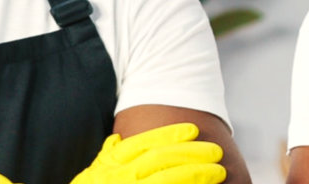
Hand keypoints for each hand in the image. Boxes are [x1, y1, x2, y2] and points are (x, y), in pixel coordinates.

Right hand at [72, 123, 227, 183]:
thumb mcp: (91, 175)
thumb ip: (107, 157)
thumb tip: (117, 139)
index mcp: (109, 165)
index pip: (144, 144)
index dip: (170, 135)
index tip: (192, 130)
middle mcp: (118, 178)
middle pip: (161, 160)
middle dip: (191, 153)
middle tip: (214, 151)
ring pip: (167, 180)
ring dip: (196, 174)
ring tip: (218, 171)